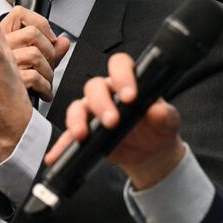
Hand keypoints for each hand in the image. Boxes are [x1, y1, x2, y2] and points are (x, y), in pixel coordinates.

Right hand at [0, 6, 70, 101]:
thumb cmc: (9, 88)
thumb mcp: (30, 64)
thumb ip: (48, 51)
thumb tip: (63, 42)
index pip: (19, 14)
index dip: (41, 23)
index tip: (50, 38)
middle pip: (32, 34)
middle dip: (50, 51)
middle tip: (50, 66)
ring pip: (34, 54)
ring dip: (48, 72)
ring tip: (46, 82)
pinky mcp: (6, 83)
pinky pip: (34, 77)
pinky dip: (46, 88)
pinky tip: (44, 93)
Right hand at [45, 52, 185, 189]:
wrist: (151, 151)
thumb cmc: (157, 126)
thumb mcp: (167, 120)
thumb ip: (164, 114)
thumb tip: (157, 111)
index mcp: (128, 82)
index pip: (120, 66)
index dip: (122, 76)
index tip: (130, 96)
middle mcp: (107, 92)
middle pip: (94, 87)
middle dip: (101, 103)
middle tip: (112, 121)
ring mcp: (92, 111)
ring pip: (78, 107)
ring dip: (77, 120)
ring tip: (82, 135)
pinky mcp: (85, 131)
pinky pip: (68, 136)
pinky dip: (62, 146)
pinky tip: (56, 156)